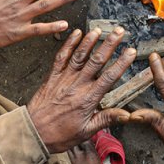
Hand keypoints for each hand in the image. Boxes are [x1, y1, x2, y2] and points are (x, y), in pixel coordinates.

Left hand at [27, 28, 136, 152]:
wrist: (33, 132)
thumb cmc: (59, 134)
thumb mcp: (86, 131)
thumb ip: (107, 119)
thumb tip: (127, 115)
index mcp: (88, 98)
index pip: (109, 77)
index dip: (122, 63)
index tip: (131, 51)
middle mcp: (77, 85)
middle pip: (97, 60)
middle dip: (109, 44)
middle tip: (119, 32)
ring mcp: (64, 78)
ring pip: (80, 55)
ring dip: (90, 41)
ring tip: (100, 29)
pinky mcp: (53, 76)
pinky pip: (61, 56)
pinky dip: (69, 44)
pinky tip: (76, 33)